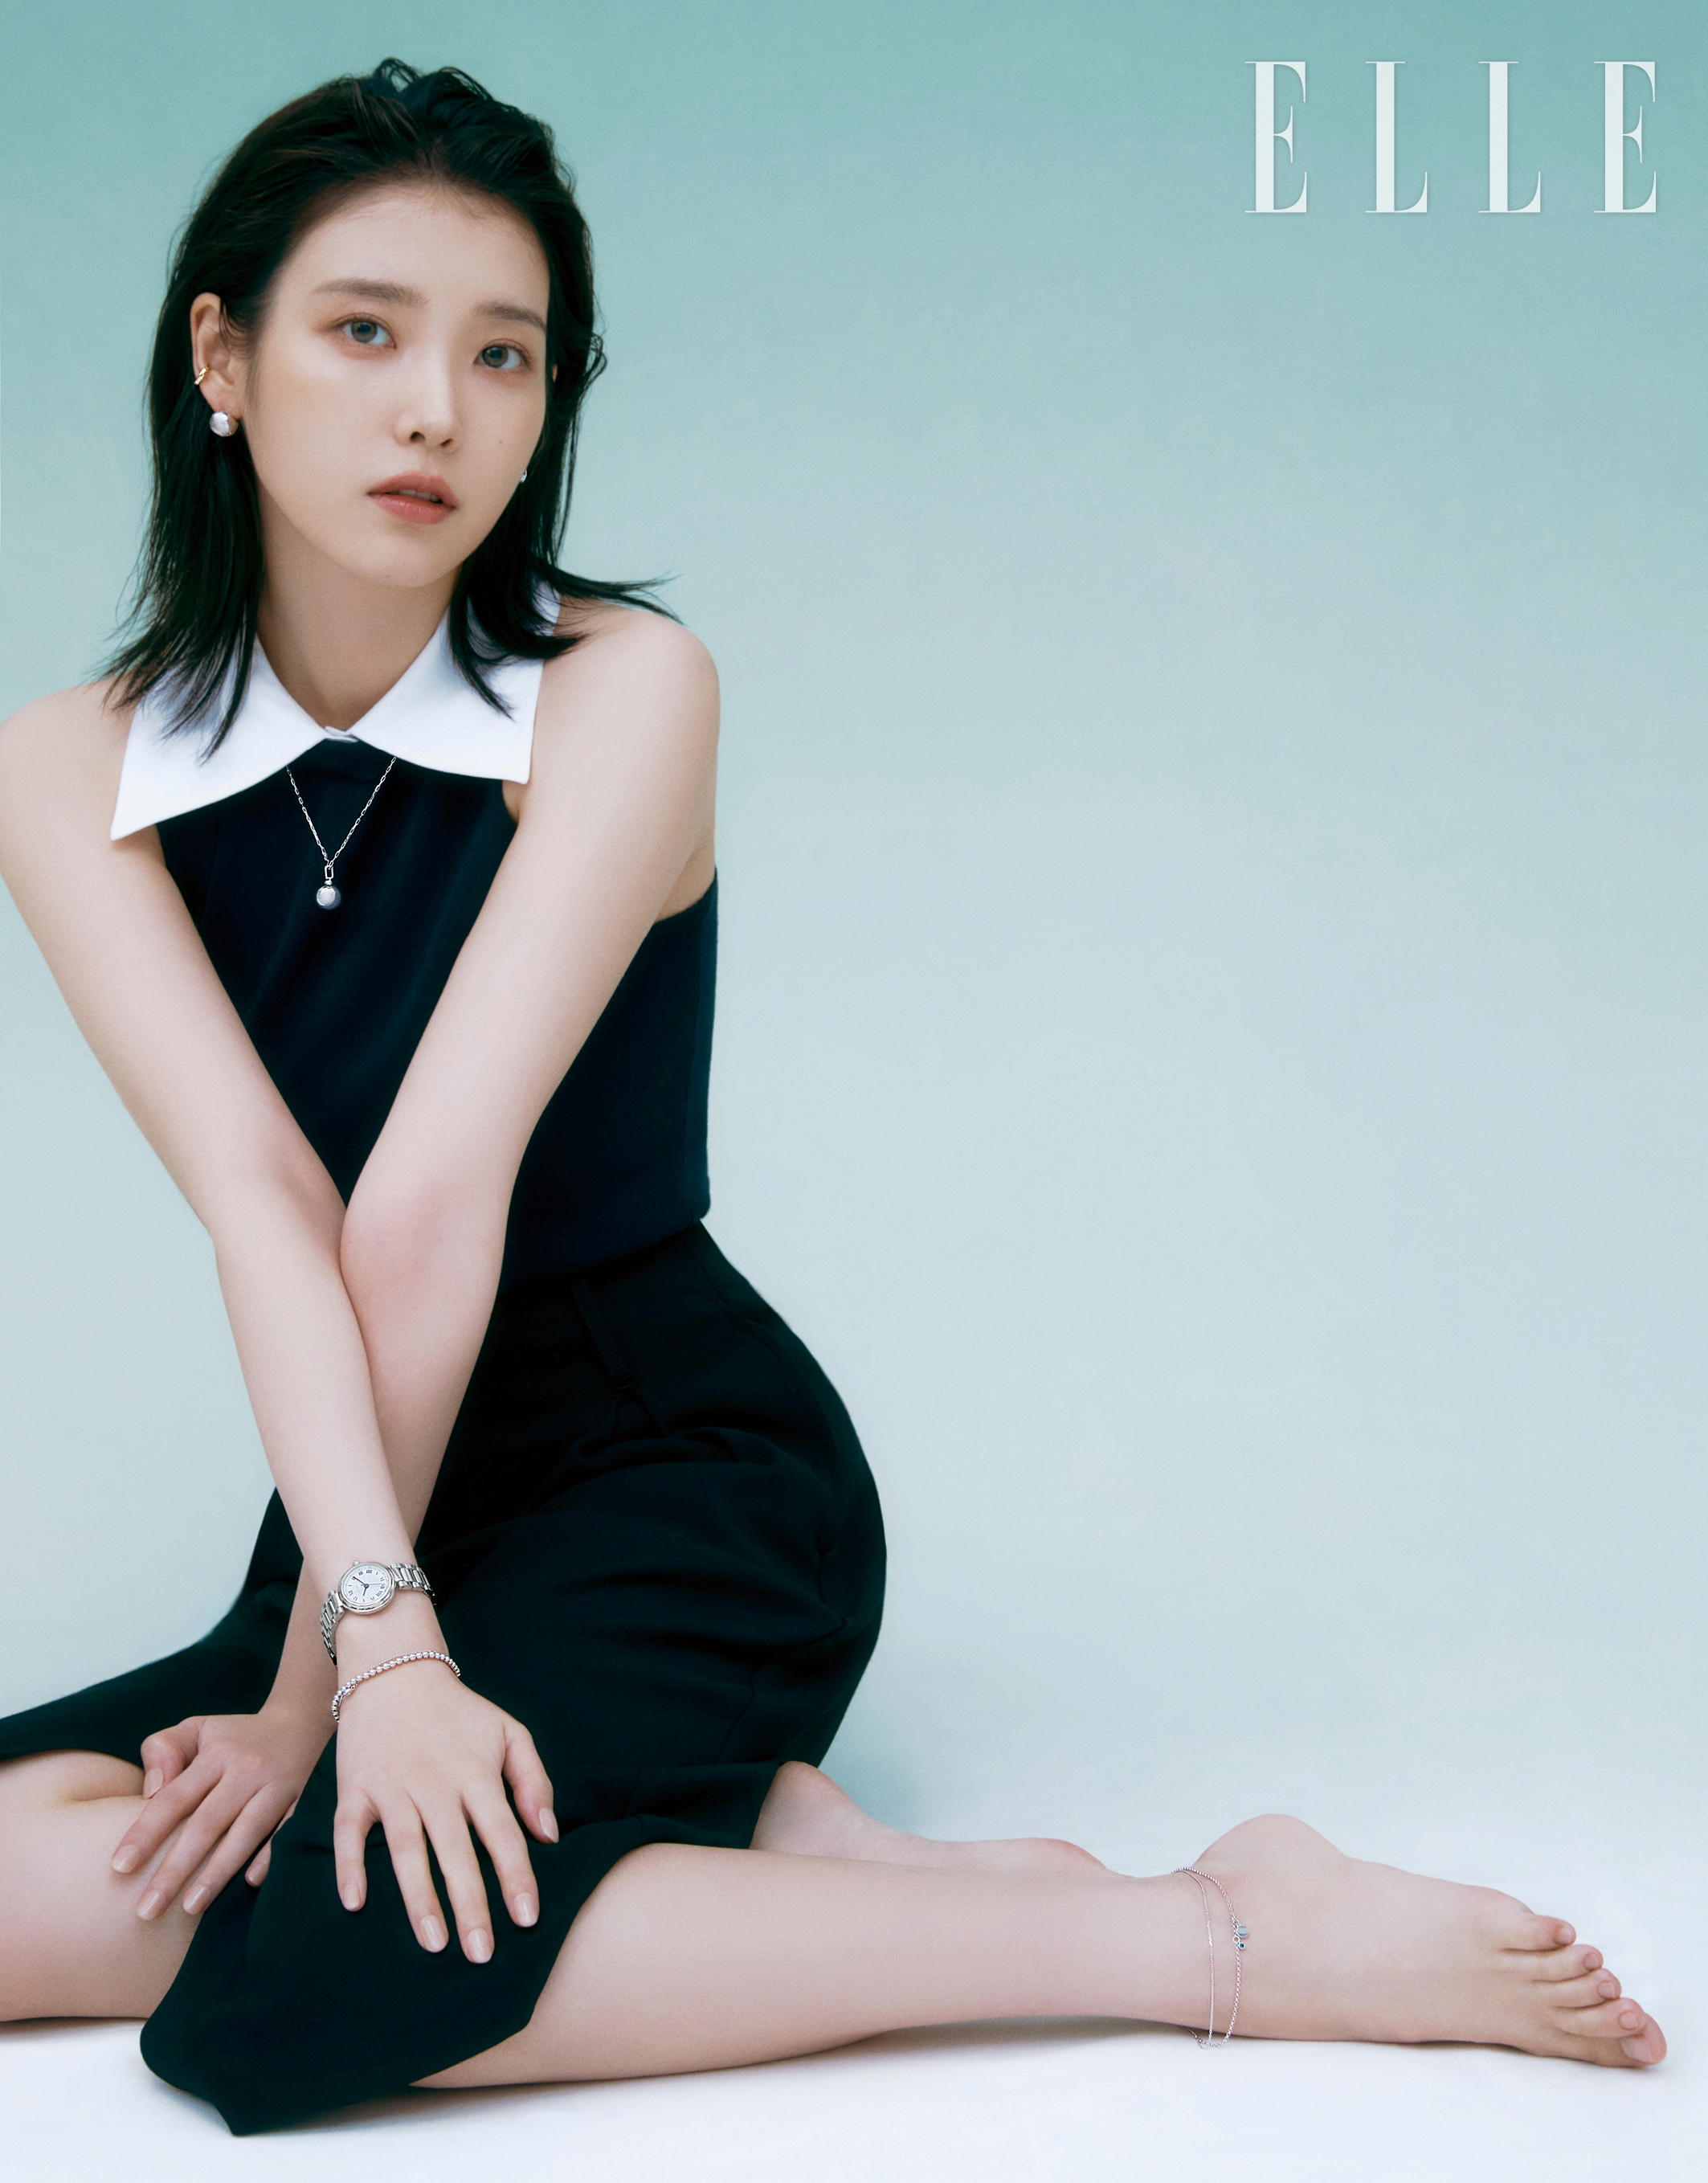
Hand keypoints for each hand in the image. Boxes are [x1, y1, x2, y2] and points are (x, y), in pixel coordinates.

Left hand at [111, 1701, 330, 1918]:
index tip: (119, 1868)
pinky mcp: (304, 1800)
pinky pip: (287, 1831)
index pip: (174, 1798)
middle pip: (206, 1825)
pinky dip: (271, 1855)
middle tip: (146, 1910)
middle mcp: (247, 1770)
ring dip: (217, 1873)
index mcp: (216, 1754)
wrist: (302, 1722)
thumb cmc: (234, 1735)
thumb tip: (151, 1791)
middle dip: (175, 1870)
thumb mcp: (196, 1728)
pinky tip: (251, 1883)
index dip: (146, 1833)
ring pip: (245, 1833)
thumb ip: (162, 1750)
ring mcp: (278, 1786)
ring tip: (189, 1909)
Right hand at [332, 1658, 556, 1961]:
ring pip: (407, 1851)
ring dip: (420, 1899)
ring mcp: (392, 1788)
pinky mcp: (355, 1789)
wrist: (395, 1671)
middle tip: (481, 1955)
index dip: (516, 1878)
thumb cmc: (460, 1712)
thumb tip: (549, 1836)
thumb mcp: (510, 1733)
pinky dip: (350, 1867)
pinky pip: (348, 1834)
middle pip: (457, 1853)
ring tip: (434, 1943)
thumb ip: (533, 1782)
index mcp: (476, 1774)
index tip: (527, 1919)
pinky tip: (355, 1904)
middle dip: (471, 1906)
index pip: (503, 1835)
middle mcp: (436, 1785)